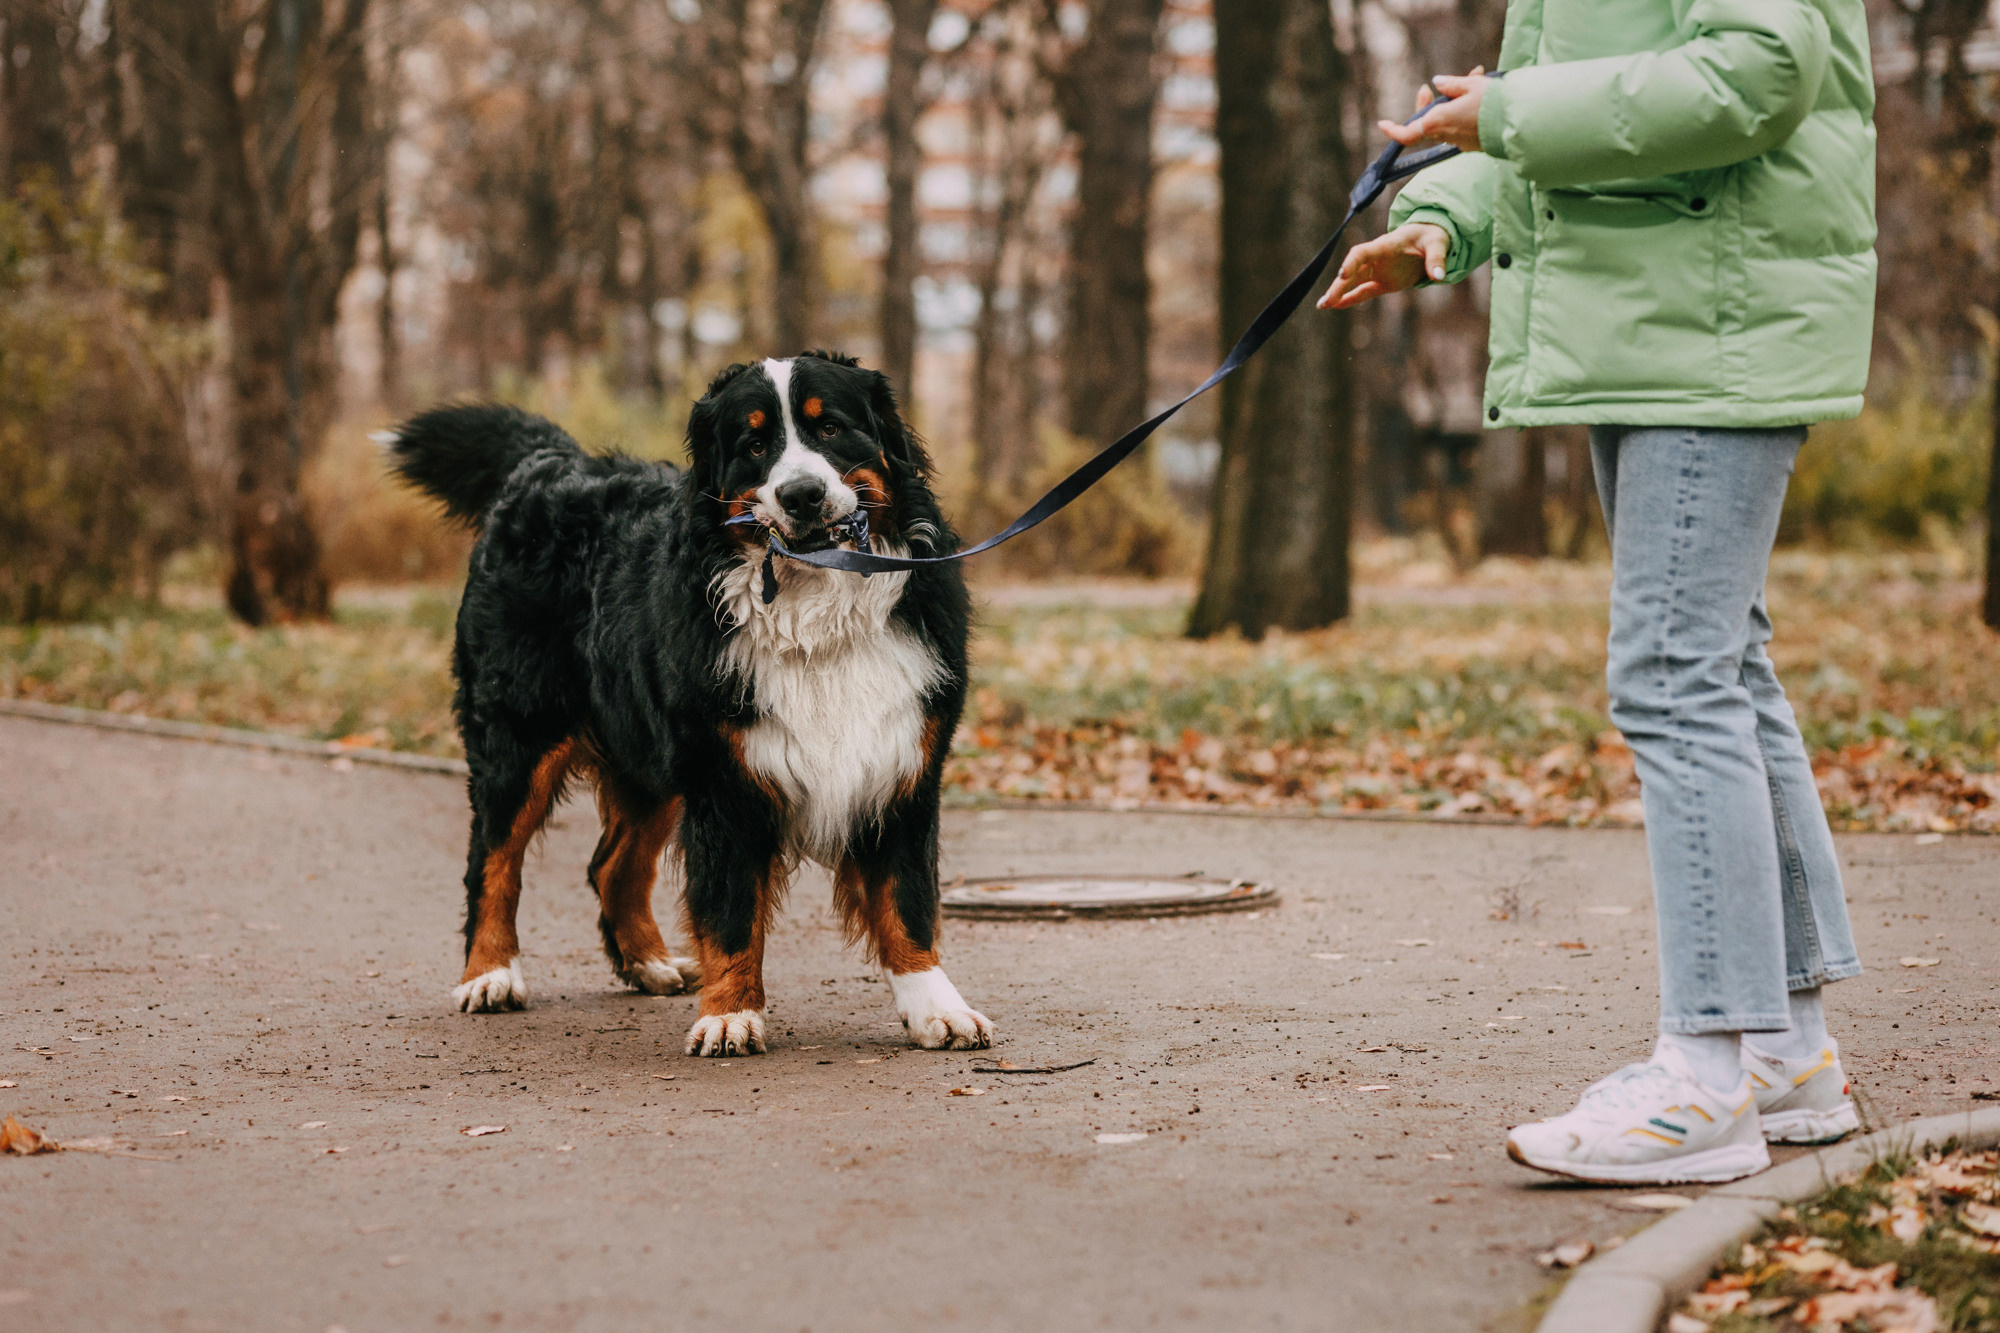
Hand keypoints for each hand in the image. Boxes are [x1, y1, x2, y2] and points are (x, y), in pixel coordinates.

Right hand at [1317, 223, 1449, 308]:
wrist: (1429, 239)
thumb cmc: (1431, 237)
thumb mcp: (1437, 243)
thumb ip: (1437, 259)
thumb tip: (1438, 276)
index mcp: (1384, 245)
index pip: (1361, 253)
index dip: (1351, 263)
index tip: (1341, 275)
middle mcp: (1376, 259)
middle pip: (1352, 271)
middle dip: (1338, 286)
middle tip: (1326, 301)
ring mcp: (1377, 271)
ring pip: (1353, 283)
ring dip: (1337, 294)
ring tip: (1321, 306)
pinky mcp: (1383, 282)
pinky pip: (1363, 292)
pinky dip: (1349, 299)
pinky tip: (1335, 307)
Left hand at [1379, 70, 1486, 153]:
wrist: (1520, 122)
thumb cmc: (1494, 101)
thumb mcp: (1471, 85)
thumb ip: (1452, 85)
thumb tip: (1437, 84)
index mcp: (1439, 121)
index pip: (1408, 133)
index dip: (1393, 131)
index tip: (1382, 124)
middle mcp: (1447, 135)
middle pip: (1426, 124)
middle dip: (1425, 105)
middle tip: (1426, 89)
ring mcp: (1460, 142)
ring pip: (1445, 123)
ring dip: (1449, 105)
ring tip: (1470, 79)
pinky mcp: (1473, 144)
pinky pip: (1460, 127)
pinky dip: (1462, 113)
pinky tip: (1477, 95)